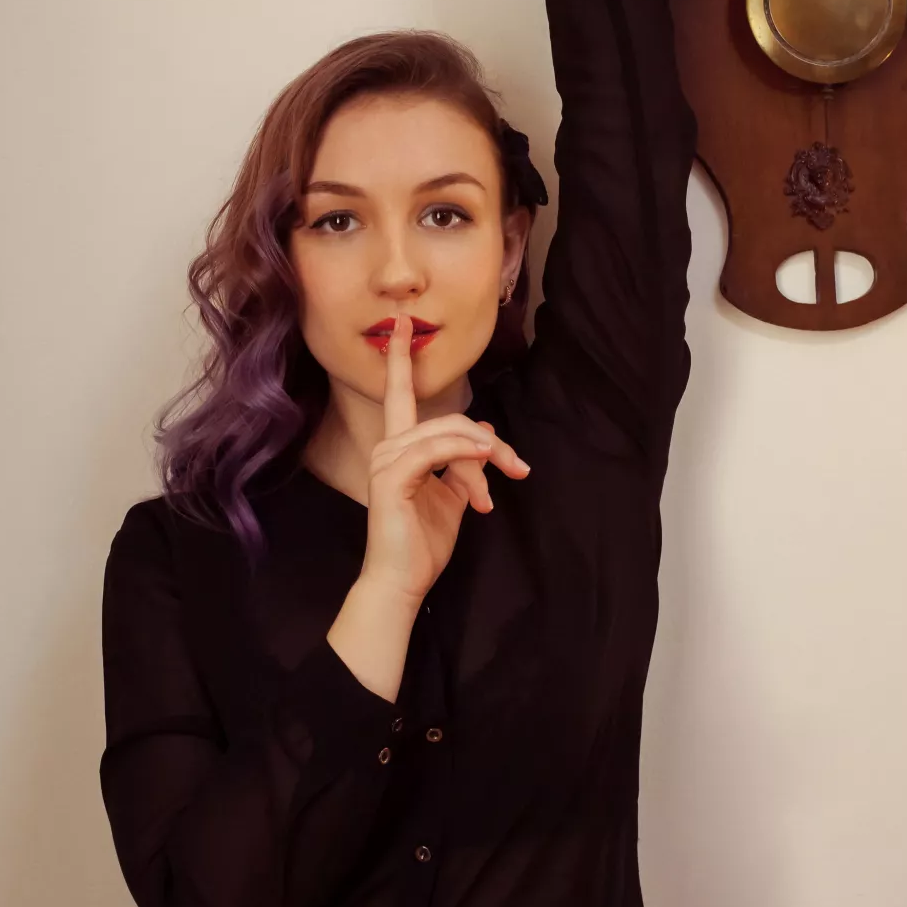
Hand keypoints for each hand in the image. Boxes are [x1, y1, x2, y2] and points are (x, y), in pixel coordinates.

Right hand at [361, 309, 530, 604]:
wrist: (403, 581)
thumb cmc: (423, 543)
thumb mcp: (454, 495)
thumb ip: (466, 463)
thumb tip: (485, 432)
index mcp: (400, 448)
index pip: (400, 396)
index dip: (399, 359)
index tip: (402, 325)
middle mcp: (388, 447)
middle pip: (450, 419)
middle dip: (490, 442)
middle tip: (520, 468)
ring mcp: (387, 460)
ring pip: (450, 433)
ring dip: (486, 455)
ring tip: (508, 477)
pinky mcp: (392, 477)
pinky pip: (438, 451)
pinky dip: (467, 454)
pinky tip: (486, 465)